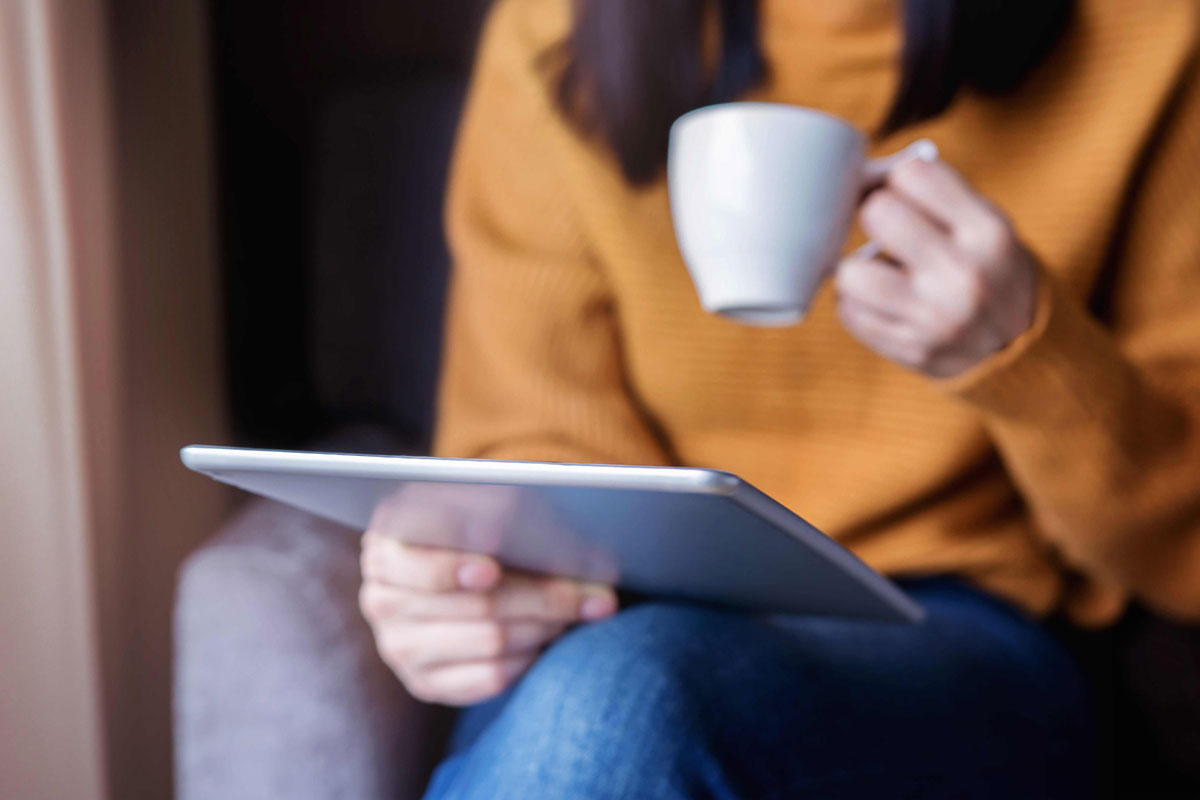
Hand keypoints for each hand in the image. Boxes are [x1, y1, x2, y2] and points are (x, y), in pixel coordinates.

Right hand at [359, 532, 617, 705]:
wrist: (452, 566)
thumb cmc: (471, 527)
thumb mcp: (476, 508)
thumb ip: (504, 515)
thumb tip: (553, 535)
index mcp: (386, 549)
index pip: (420, 568)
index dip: (455, 569)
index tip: (492, 569)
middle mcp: (382, 601)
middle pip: (474, 608)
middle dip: (542, 598)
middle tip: (592, 594)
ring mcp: (400, 648)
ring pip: (491, 644)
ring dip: (545, 626)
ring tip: (578, 609)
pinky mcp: (425, 683)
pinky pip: (491, 678)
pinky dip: (530, 657)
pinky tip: (549, 636)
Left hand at [835, 157, 1039, 378]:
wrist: (1019, 346)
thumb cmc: (987, 266)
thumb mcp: (982, 221)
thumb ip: (933, 192)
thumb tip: (861, 174)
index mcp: (989, 233)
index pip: (913, 175)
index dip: (900, 181)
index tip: (906, 194)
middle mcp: (965, 276)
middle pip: (878, 214)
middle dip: (876, 216)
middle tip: (887, 230)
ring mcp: (936, 319)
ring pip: (851, 272)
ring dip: (856, 268)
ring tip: (877, 271)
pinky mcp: (912, 350)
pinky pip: (850, 313)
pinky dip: (856, 303)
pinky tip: (880, 301)